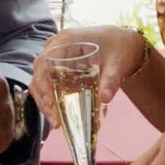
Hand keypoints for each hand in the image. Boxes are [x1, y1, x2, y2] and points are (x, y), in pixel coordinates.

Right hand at [29, 25, 146, 126]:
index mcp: (67, 41)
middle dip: (44, 100)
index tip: (50, 102)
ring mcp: (57, 58)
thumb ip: (111, 80)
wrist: (125, 43)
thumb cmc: (119, 48)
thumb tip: (105, 99)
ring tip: (57, 123)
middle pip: (39, 74)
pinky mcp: (61, 68)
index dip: (42, 83)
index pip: (44, 62)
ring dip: (46, 102)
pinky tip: (61, 116)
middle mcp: (57, 47)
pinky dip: (53, 100)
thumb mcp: (117, 64)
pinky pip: (50, 84)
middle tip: (55, 122)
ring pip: (41, 81)